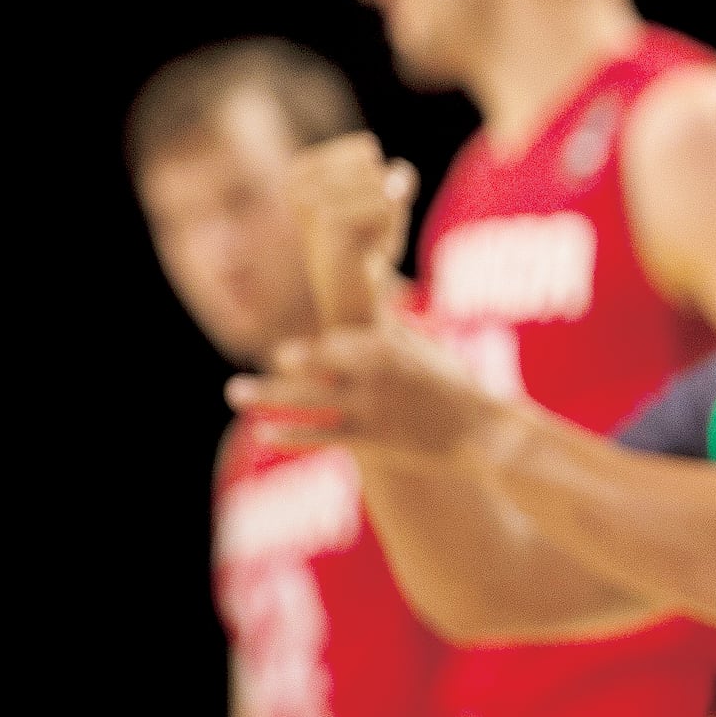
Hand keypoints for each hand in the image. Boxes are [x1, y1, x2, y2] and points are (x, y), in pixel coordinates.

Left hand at [225, 295, 498, 463]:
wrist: (480, 433)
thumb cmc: (450, 386)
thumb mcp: (422, 345)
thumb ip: (387, 319)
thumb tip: (370, 276)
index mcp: (388, 350)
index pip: (342, 339)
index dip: (315, 340)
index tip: (283, 332)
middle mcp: (375, 377)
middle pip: (324, 367)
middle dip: (294, 362)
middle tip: (263, 357)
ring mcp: (371, 409)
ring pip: (312, 402)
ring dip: (270, 398)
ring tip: (235, 392)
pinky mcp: (372, 439)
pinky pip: (324, 436)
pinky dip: (293, 435)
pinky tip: (263, 433)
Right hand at [286, 132, 416, 326]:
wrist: (351, 300)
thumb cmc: (366, 249)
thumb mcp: (386, 204)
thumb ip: (396, 180)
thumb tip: (400, 175)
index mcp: (302, 170)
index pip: (364, 150)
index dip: (378, 183)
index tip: (360, 215)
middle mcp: (297, 182)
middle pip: (373, 166)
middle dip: (385, 201)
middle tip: (366, 234)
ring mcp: (309, 201)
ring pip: (381, 185)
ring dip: (388, 218)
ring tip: (366, 243)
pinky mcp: (328, 222)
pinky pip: (384, 205)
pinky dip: (389, 228)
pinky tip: (369, 251)